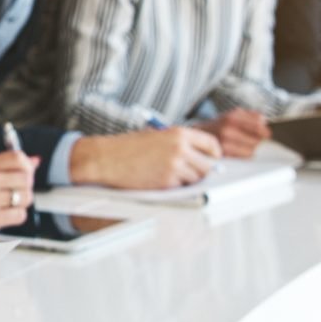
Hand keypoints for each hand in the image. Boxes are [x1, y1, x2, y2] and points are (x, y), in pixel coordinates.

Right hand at [0, 150, 36, 242]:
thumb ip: (9, 167)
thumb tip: (35, 160)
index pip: (17, 157)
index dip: (27, 166)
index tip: (24, 174)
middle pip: (26, 178)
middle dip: (26, 188)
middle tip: (15, 193)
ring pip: (26, 197)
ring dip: (22, 204)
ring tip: (7, 205)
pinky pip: (20, 215)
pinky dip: (16, 217)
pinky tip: (4, 216)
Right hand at [69, 127, 221, 189]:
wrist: (107, 158)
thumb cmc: (129, 147)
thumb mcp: (157, 137)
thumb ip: (180, 143)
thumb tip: (202, 158)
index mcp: (180, 133)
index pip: (212, 145)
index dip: (214, 155)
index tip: (211, 160)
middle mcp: (181, 149)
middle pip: (208, 166)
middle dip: (203, 171)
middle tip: (193, 173)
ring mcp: (175, 166)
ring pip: (196, 179)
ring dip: (188, 180)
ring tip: (170, 175)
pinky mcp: (167, 182)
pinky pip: (181, 188)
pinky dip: (175, 187)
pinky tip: (160, 180)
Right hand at [197, 109, 269, 157]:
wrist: (195, 137)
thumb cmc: (216, 127)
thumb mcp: (230, 115)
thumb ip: (248, 115)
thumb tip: (263, 119)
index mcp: (231, 117)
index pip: (258, 126)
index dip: (264, 131)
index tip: (266, 133)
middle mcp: (227, 129)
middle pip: (257, 139)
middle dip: (257, 140)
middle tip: (252, 140)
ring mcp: (224, 143)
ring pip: (251, 150)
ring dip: (251, 149)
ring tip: (243, 146)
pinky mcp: (223, 155)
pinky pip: (244, 157)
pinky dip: (245, 155)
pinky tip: (239, 152)